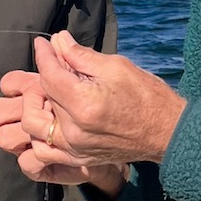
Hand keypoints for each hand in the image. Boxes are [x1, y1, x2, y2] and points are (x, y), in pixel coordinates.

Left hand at [4, 33, 185, 181]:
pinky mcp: (78, 159)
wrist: (166, 132)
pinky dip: (41, 134)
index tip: (43, 43)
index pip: (49, 75)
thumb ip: (80, 55)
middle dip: (45, 76)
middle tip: (56, 63)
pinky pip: (44, 150)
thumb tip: (57, 41)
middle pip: (42, 97)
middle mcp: (74, 130)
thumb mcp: (116, 67)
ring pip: (34, 126)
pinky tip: (53, 118)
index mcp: (84, 104)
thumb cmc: (147, 96)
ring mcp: (74, 149)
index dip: (44, 54)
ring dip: (37, 106)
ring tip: (51, 93)